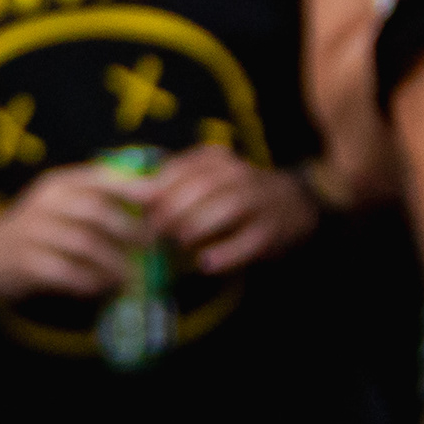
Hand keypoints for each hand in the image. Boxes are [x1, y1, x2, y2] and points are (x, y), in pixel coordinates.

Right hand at [0, 164, 146, 300]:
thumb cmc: (35, 229)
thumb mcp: (60, 203)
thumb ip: (98, 199)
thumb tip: (156, 204)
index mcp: (58, 183)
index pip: (101, 178)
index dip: (135, 187)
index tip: (162, 201)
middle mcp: (45, 202)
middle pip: (97, 211)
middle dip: (131, 230)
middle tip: (153, 247)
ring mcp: (33, 232)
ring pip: (86, 244)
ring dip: (115, 262)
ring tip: (133, 275)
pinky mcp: (27, 262)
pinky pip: (70, 272)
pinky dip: (92, 282)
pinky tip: (102, 287)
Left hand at [138, 144, 316, 274]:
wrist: (296, 202)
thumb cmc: (235, 192)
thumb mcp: (206, 178)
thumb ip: (172, 183)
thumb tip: (127, 194)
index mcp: (217, 160)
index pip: (180, 170)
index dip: (156, 191)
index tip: (140, 210)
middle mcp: (241, 175)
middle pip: (200, 188)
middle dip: (172, 211)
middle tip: (155, 232)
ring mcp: (261, 201)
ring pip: (226, 209)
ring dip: (197, 228)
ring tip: (179, 243)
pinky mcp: (273, 230)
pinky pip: (248, 241)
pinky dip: (225, 254)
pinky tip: (205, 264)